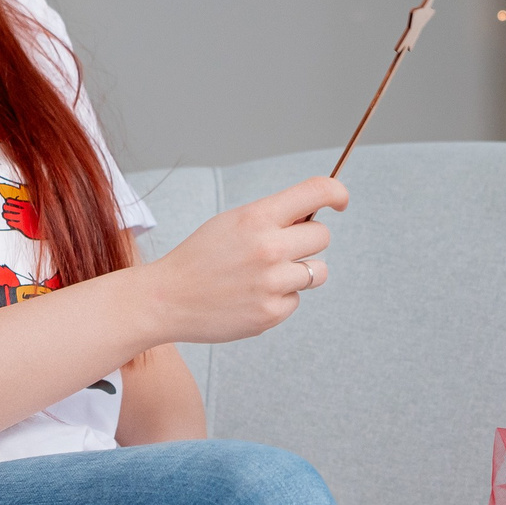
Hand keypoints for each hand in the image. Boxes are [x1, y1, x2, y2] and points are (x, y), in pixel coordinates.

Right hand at [140, 176, 347, 344]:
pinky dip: (279, 299)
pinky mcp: (270, 313)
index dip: (336, 193)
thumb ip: (271, 217)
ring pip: (318, 271)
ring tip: (265, 275)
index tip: (339, 202)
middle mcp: (268, 248)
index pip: (316, 191)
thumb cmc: (200, 258)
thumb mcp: (231, 223)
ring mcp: (271, 283)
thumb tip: (314, 215)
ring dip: (299, 272)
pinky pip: (296, 300)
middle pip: (322, 236)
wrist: (166, 299)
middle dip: (307, 241)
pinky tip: (251, 296)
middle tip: (279, 249)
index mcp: (257, 217)